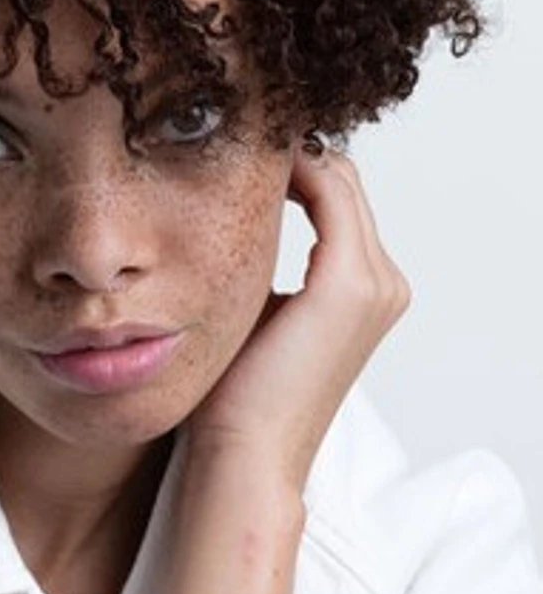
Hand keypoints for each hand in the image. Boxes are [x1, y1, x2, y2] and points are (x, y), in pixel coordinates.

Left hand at [183, 147, 409, 492]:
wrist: (243, 450)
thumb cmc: (234, 394)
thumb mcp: (250, 313)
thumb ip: (253, 270)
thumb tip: (211, 229)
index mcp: (364, 290)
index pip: (336, 197)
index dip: (288, 168)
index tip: (229, 154)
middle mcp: (383, 282)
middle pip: (341, 180)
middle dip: (288, 156)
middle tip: (225, 142)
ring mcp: (373, 283)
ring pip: (337, 179)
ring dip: (286, 158)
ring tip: (225, 152)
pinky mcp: (349, 285)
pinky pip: (328, 192)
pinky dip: (291, 169)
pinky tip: (239, 168)